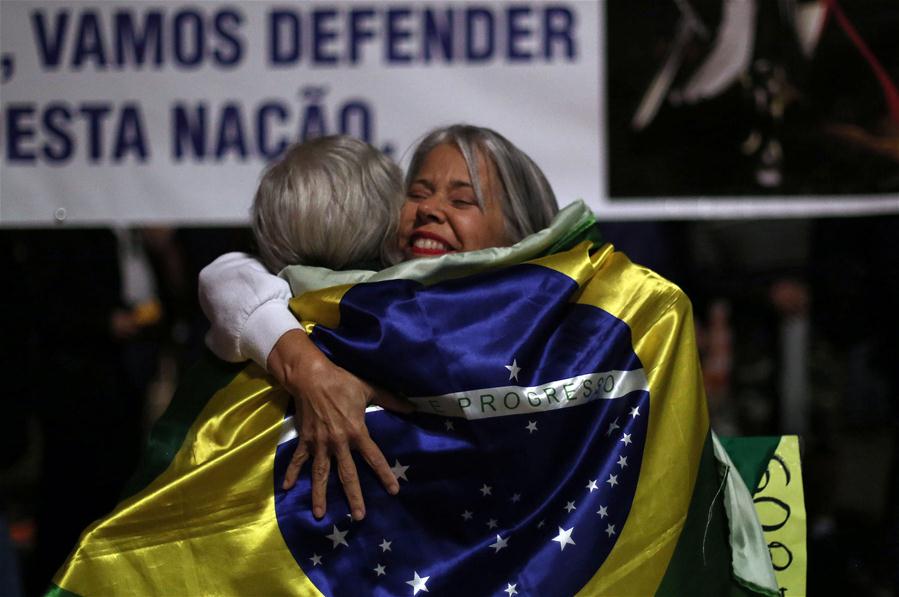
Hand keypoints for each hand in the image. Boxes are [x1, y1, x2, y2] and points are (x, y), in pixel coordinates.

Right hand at [267, 330, 412, 519]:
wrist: (310, 376)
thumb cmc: (341, 382)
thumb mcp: (368, 389)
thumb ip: (390, 400)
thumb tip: (412, 408)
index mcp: (356, 432)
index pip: (374, 458)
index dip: (384, 474)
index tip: (393, 491)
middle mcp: (338, 443)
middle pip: (348, 474)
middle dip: (354, 496)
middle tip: (359, 517)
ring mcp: (319, 443)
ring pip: (321, 474)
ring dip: (320, 495)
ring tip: (320, 515)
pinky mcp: (305, 439)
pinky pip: (298, 460)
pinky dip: (291, 473)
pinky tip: (285, 488)